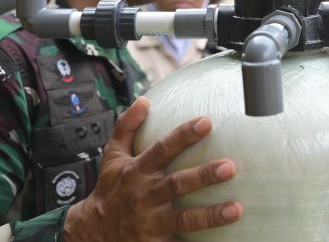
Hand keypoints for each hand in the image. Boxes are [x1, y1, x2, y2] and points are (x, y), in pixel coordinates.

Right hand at [63, 97, 242, 241]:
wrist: (93, 232)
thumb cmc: (110, 189)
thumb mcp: (112, 157)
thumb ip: (126, 127)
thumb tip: (143, 100)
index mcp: (137, 171)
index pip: (162, 149)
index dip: (183, 135)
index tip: (207, 122)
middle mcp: (145, 196)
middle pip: (177, 184)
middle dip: (203, 176)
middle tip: (230, 166)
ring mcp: (151, 222)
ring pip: (183, 219)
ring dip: (211, 215)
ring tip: (236, 209)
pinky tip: (226, 239)